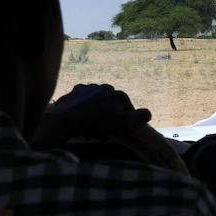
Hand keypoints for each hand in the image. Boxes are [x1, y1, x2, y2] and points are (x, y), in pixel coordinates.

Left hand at [29, 84, 151, 149]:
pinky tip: (81, 114)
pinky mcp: (76, 89)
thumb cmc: (97, 122)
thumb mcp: (123, 123)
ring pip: (99, 99)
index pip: (128, 108)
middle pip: (113, 102)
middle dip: (111, 112)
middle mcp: (106, 87)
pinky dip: (85, 104)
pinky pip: (84, 97)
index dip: (124, 119)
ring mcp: (90, 87)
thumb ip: (139, 117)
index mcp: (119, 94)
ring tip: (91, 120)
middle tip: (103, 126)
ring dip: (98, 107)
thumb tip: (149, 113)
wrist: (67, 118)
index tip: (117, 128)